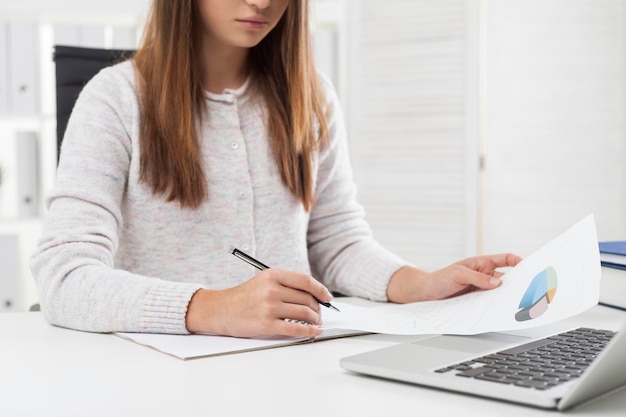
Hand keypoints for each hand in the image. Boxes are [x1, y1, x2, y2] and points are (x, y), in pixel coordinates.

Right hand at [185, 269, 333, 337]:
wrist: (220, 310)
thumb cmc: (243, 297)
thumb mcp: (263, 281)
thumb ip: (286, 284)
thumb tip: (313, 295)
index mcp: (272, 275)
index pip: (305, 281)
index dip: (321, 290)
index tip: (327, 297)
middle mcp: (272, 289)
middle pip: (307, 298)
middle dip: (318, 308)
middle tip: (319, 313)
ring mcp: (269, 307)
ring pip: (304, 313)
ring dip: (315, 320)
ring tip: (316, 322)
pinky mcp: (266, 325)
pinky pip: (295, 329)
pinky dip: (309, 330)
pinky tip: (314, 331)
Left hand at [386, 253, 521, 302]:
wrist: (425, 294)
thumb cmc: (440, 278)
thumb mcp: (458, 274)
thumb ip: (477, 277)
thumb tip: (497, 282)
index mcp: (482, 263)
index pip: (505, 259)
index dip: (518, 261)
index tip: (528, 267)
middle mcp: (484, 276)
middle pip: (507, 278)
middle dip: (518, 283)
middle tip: (529, 290)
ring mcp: (482, 290)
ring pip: (500, 293)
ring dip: (508, 298)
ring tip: (518, 304)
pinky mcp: (477, 302)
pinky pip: (490, 304)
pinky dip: (497, 307)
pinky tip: (501, 312)